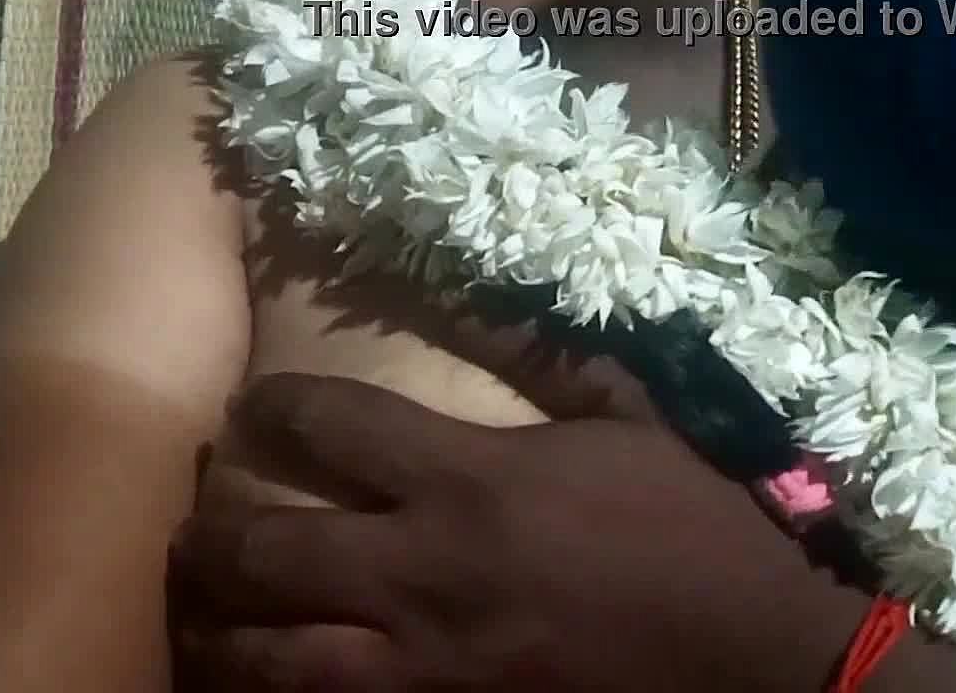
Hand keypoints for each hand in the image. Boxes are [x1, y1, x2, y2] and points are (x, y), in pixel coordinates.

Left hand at [168, 372, 869, 691]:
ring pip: (274, 659)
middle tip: (199, 525)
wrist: (755, 660)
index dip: (273, 408)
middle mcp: (425, 572)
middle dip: (215, 536)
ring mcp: (426, 664)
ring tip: (202, 615)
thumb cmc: (694, 528)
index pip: (330, 424)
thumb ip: (548, 359)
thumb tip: (481, 300)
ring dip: (222, 633)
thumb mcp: (633, 421)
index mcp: (469, 481)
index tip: (253, 408)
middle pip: (267, 552)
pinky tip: (267, 681)